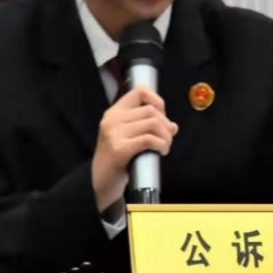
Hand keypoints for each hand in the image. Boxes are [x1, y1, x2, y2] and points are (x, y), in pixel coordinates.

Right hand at [90, 87, 178, 211]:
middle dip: (166, 124)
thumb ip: (146, 126)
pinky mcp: (119, 149)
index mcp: (114, 112)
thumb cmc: (118, 159)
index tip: (162, 115)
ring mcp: (114, 134)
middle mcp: (112, 119)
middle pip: (151, 110)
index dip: (156, 100)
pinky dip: (161, 145)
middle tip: (168, 137)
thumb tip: (172, 126)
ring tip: (165, 146)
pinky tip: (161, 151)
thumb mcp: (127, 136)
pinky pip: (149, 140)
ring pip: (153, 123)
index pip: (139, 91)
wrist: (99, 182)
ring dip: (166, 136)